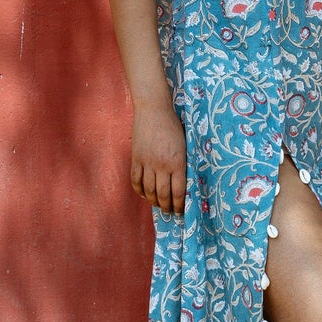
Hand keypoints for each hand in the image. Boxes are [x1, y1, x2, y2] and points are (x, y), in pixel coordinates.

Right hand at [131, 98, 186, 215]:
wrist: (154, 110)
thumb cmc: (174, 125)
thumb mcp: (185, 144)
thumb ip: (184, 162)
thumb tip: (186, 181)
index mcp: (178, 162)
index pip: (179, 192)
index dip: (179, 205)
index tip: (180, 211)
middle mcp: (162, 165)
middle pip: (163, 194)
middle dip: (167, 206)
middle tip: (170, 210)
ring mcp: (147, 162)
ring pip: (149, 190)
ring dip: (153, 200)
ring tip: (158, 204)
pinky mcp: (136, 158)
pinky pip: (136, 180)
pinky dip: (139, 190)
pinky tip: (144, 193)